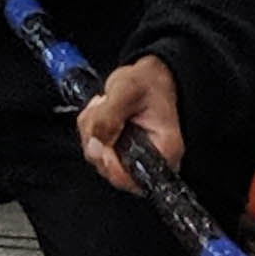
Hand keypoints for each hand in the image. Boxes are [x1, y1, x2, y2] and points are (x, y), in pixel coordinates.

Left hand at [78, 55, 183, 193]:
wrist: (149, 76)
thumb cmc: (148, 82)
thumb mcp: (127, 91)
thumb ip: (108, 118)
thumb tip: (94, 144)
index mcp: (164, 151)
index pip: (133, 179)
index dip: (109, 163)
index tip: (102, 138)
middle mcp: (151, 160)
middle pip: (110, 171)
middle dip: (96, 138)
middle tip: (102, 109)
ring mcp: (133, 158)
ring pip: (98, 159)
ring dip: (90, 130)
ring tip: (104, 106)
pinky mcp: (120, 153)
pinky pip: (94, 149)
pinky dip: (90, 129)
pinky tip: (101, 111)